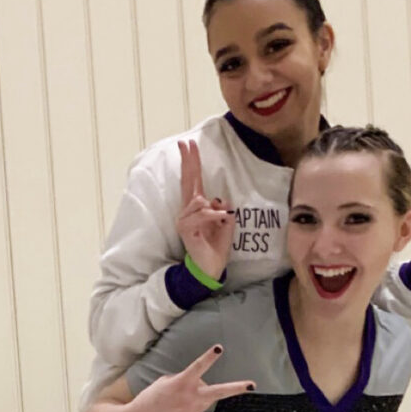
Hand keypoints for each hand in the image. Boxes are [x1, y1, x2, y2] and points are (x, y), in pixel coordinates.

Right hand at [128, 344, 253, 411]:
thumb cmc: (151, 398)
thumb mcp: (164, 382)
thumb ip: (182, 380)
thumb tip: (194, 383)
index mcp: (181, 383)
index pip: (198, 367)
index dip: (209, 357)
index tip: (219, 348)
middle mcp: (191, 397)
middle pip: (219, 391)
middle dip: (236, 388)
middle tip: (252, 385)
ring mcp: (193, 410)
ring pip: (206, 396)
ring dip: (198, 392)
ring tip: (178, 397)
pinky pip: (196, 405)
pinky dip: (188, 403)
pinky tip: (174, 407)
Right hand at [176, 140, 234, 280]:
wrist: (211, 267)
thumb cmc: (216, 245)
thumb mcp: (226, 224)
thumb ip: (223, 209)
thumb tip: (218, 199)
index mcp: (197, 207)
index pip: (193, 180)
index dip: (191, 162)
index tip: (188, 144)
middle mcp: (187, 210)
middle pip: (187, 181)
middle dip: (188, 162)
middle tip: (186, 143)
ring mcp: (184, 220)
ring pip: (198, 201)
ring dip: (212, 209)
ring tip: (221, 220)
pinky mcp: (186, 229)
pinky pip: (201, 215)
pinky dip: (213, 216)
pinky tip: (221, 219)